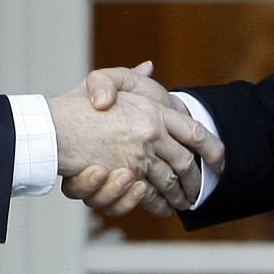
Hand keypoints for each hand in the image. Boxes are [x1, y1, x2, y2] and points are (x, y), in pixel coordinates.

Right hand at [59, 62, 224, 218]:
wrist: (52, 129)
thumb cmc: (76, 105)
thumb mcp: (104, 81)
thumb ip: (130, 77)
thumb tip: (149, 66)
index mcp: (153, 110)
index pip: (194, 131)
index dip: (212, 147)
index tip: (220, 160)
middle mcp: (152, 134)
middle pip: (185, 163)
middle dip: (194, 180)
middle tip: (197, 190)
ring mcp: (141, 158)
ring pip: (169, 182)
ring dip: (178, 195)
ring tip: (183, 202)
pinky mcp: (127, 177)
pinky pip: (151, 195)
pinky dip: (157, 203)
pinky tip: (161, 207)